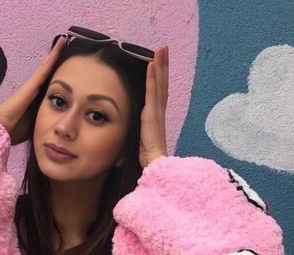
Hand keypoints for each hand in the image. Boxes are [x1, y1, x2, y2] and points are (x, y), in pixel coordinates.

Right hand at [0, 35, 66, 145]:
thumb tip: (53, 128)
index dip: (55, 77)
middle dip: (55, 60)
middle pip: (47, 72)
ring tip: (64, 40)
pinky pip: (45, 67)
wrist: (1, 128)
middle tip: (64, 46)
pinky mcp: (32, 84)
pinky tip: (61, 45)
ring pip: (46, 67)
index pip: (47, 85)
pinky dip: (53, 56)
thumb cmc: (14, 130)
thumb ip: (42, 122)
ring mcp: (32, 85)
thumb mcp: (34, 125)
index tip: (64, 69)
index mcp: (33, 100)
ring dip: (55, 54)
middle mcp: (32, 89)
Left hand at [139, 45, 168, 168]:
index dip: (160, 77)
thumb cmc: (148, 160)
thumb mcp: (140, 144)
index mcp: (156, 118)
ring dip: (160, 65)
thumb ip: (138, 137)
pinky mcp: (152, 115)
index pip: (158, 93)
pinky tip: (151, 64)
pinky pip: (152, 92)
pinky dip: (152, 77)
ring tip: (161, 49)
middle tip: (164, 48)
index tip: (160, 63)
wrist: (155, 166)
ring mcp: (157, 112)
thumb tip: (128, 139)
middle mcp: (159, 112)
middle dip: (163, 66)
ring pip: (159, 84)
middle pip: (162, 84)